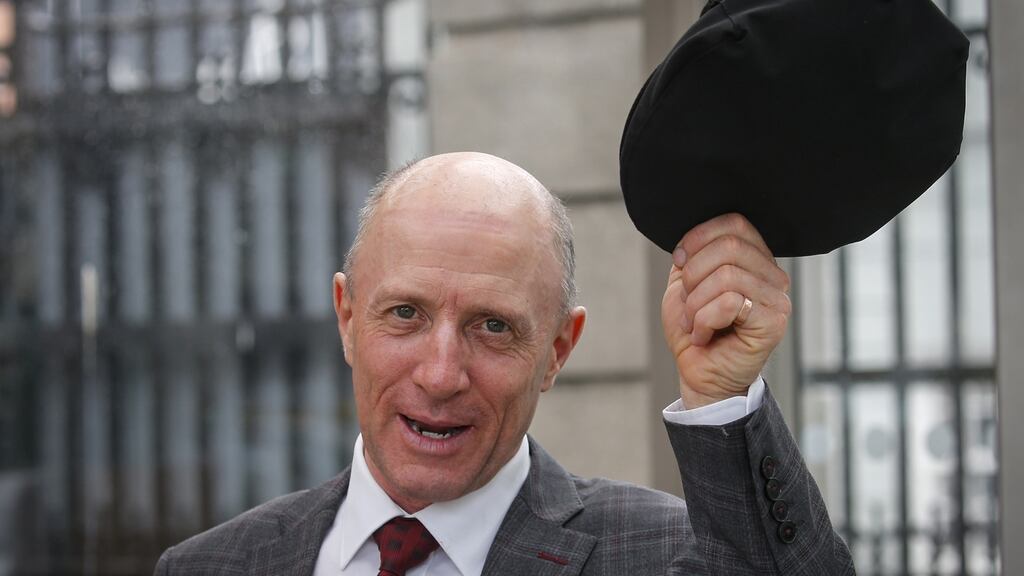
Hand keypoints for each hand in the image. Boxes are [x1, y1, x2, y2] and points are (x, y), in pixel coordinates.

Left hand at [661, 213, 791, 407]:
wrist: (701, 376)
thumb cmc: (695, 331)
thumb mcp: (686, 285)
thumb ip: (692, 256)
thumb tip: (690, 238)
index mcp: (755, 260)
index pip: (734, 223)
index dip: (698, 237)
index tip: (679, 262)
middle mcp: (773, 275)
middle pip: (729, 246)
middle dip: (694, 274)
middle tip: (688, 302)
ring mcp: (777, 299)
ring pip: (727, 276)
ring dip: (696, 303)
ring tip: (695, 323)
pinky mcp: (773, 322)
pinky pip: (730, 303)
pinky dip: (704, 320)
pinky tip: (704, 335)